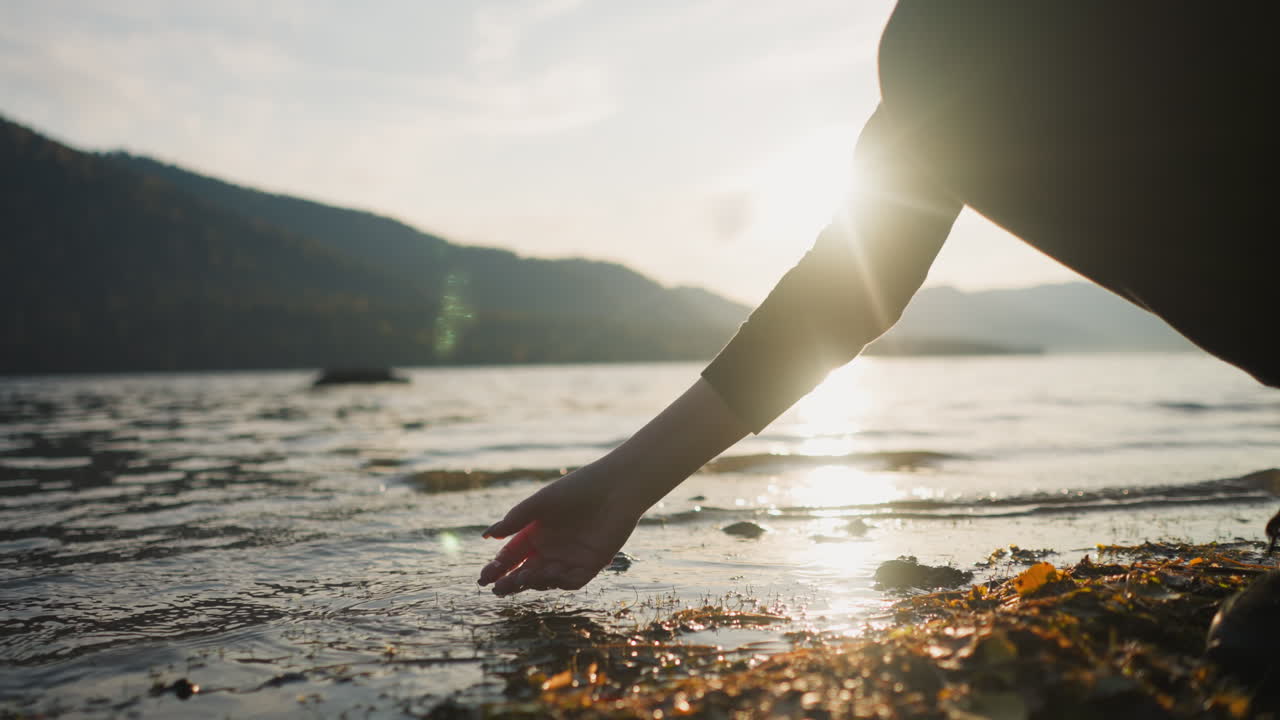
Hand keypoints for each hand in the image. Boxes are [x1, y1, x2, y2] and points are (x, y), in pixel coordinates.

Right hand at [477, 462, 644, 595]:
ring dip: (532, 582)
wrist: (615, 488)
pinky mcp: (591, 565)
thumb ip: (515, 519)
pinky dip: (558, 581)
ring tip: (520, 579)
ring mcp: (570, 558)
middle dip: (510, 582)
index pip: (512, 555)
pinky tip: (548, 575)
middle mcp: (551, 548)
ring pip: (545, 579)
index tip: (483, 578)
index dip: (497, 567)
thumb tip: (487, 536)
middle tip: (496, 589)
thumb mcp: (541, 502)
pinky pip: (571, 581)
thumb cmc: (577, 489)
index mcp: (536, 532)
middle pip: (526, 572)